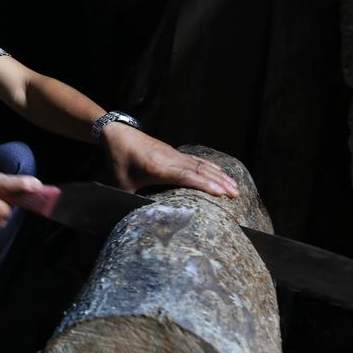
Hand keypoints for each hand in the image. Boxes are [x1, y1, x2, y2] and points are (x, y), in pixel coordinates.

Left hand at [100, 124, 239, 197]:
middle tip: (235, 195)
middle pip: (199, 171)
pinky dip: (211, 166)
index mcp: (157, 167)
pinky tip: (221, 172)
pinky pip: (197, 160)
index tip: (220, 193)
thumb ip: (129, 200)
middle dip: (219, 182)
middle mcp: (170, 159)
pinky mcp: (174, 152)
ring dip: (219, 175)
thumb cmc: (119, 159)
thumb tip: (133, 219)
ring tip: (235, 186)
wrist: (117, 133)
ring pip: (201, 164)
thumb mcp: (121, 183)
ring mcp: (174, 154)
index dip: (204, 184)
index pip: (185, 176)